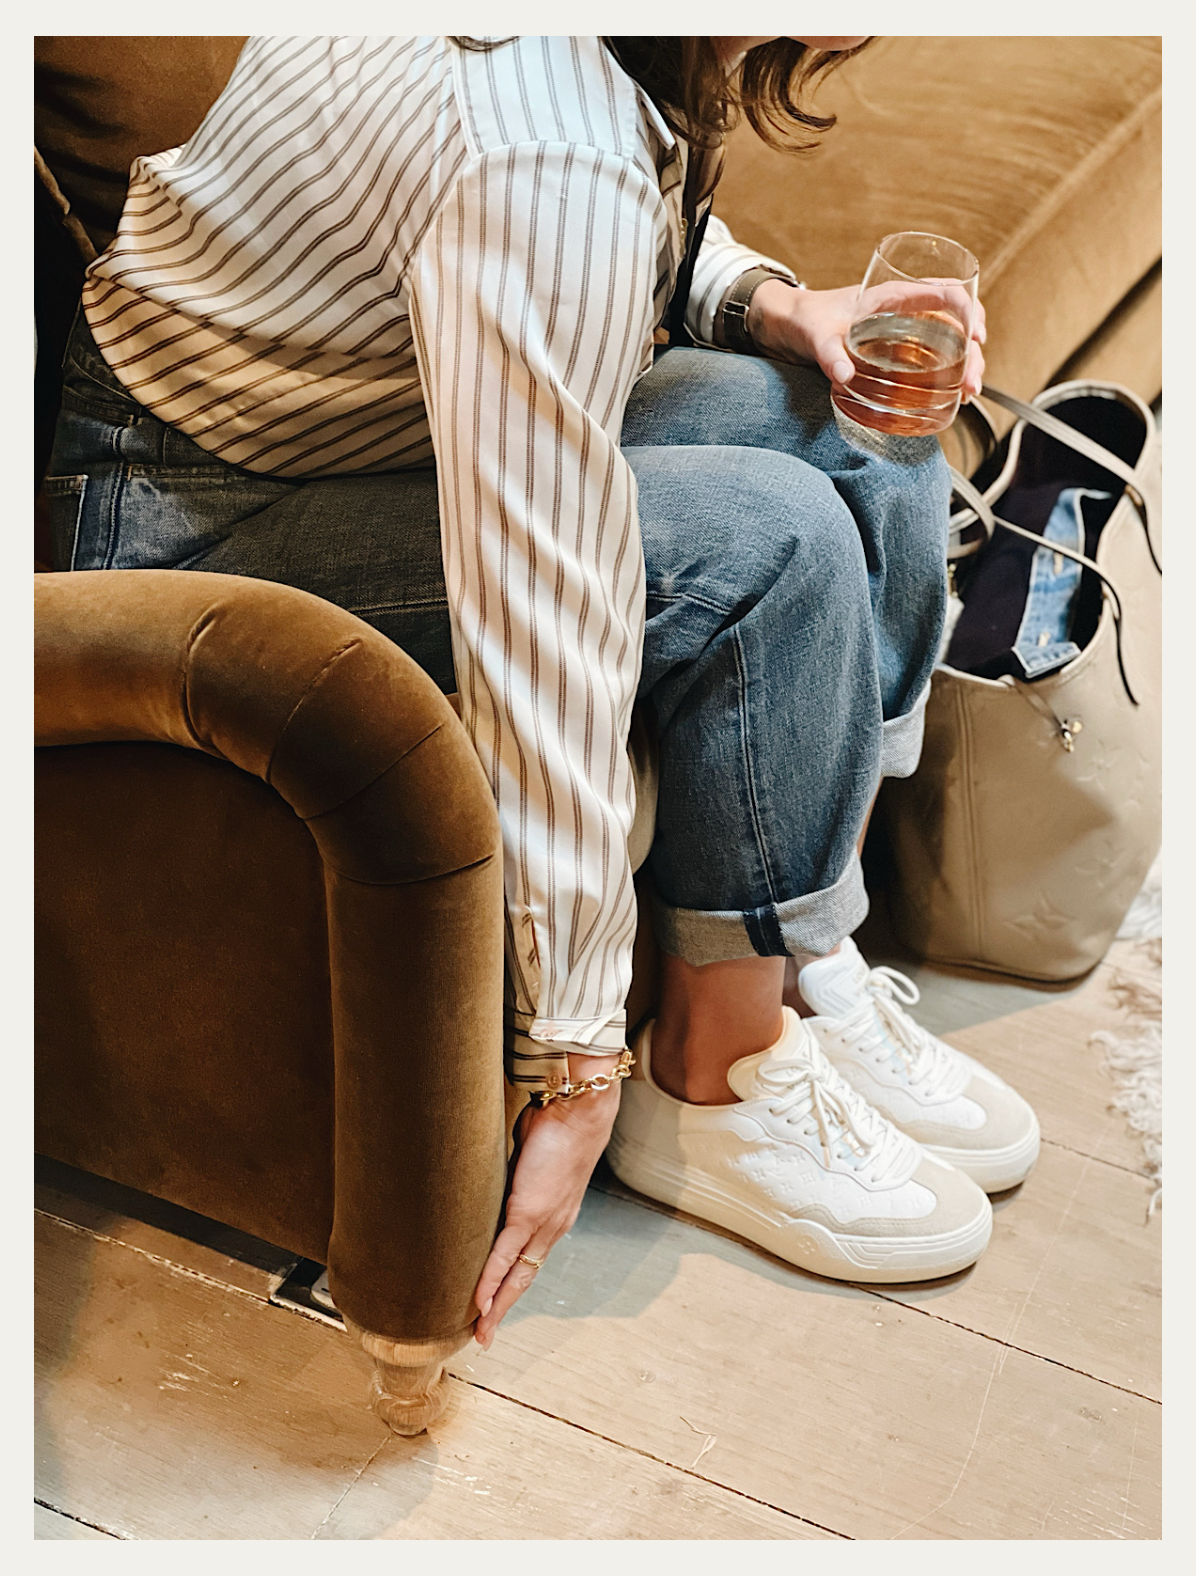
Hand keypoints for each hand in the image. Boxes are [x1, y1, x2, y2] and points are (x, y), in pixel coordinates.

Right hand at [472, 1053, 621, 1349]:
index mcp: (555, 1216)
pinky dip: (490, 1280)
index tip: (497, 1304)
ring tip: (480, 1330)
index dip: (512, 1283)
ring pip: (516, 1276)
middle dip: (503, 1308)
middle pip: (525, 1279)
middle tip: (485, 1334)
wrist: (579, 1112)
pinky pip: (505, 1256)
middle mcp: (552, 1227)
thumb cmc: (557, 1126)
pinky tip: (478, 1301)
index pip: (531, 1259)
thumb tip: (495, 1171)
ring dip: (496, 1305)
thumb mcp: (532, 1156)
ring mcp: (542, 1223)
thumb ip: (516, 1172)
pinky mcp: (528, 1213)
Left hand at [748, 278, 986, 400]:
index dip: (970, 313)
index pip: (948, 292)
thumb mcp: (815, 334)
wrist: (785, 327)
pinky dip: (943, 376)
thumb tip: (844, 374)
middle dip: (973, 352)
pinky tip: (947, 397)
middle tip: (972, 382)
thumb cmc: (803, 319)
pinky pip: (928, 361)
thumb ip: (828, 352)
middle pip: (957, 323)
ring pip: (948, 344)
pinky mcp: (893, 354)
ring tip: (967, 394)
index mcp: (893, 295)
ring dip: (964, 367)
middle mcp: (904, 312)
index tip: (976, 340)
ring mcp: (901, 333)